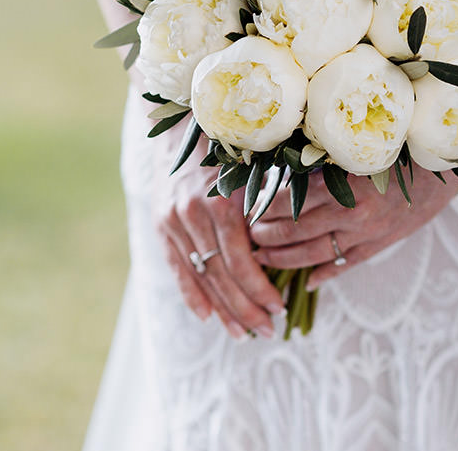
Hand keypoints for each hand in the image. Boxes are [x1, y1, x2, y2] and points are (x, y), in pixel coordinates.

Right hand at [151, 124, 285, 338]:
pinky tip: (208, 316)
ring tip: (242, 333)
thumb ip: (268, 209)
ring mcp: (172, 221)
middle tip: (267, 330)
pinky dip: (192, 294)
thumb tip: (296, 247)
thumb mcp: (253, 172)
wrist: (181, 125)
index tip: (278, 309)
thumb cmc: (231, 148)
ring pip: (201, 277)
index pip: (241, 262)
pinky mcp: (161, 225)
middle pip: (221, 276)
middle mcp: (193, 214)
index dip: (259, 290)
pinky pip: (177, 267)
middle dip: (246, 308)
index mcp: (221, 202)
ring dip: (222, 309)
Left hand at [249, 167, 457, 289]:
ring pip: (316, 253)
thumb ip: (325, 163)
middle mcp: (353, 213)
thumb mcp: (359, 150)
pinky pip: (346, 265)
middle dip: (267, 236)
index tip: (245, 209)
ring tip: (262, 258)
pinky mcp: (381, 244)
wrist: (447, 166)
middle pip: (297, 231)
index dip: (264, 208)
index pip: (291, 203)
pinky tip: (307, 283)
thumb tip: (283, 167)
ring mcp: (367, 233)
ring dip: (285, 258)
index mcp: (344, 185)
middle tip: (246, 236)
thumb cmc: (401, 149)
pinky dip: (324, 275)